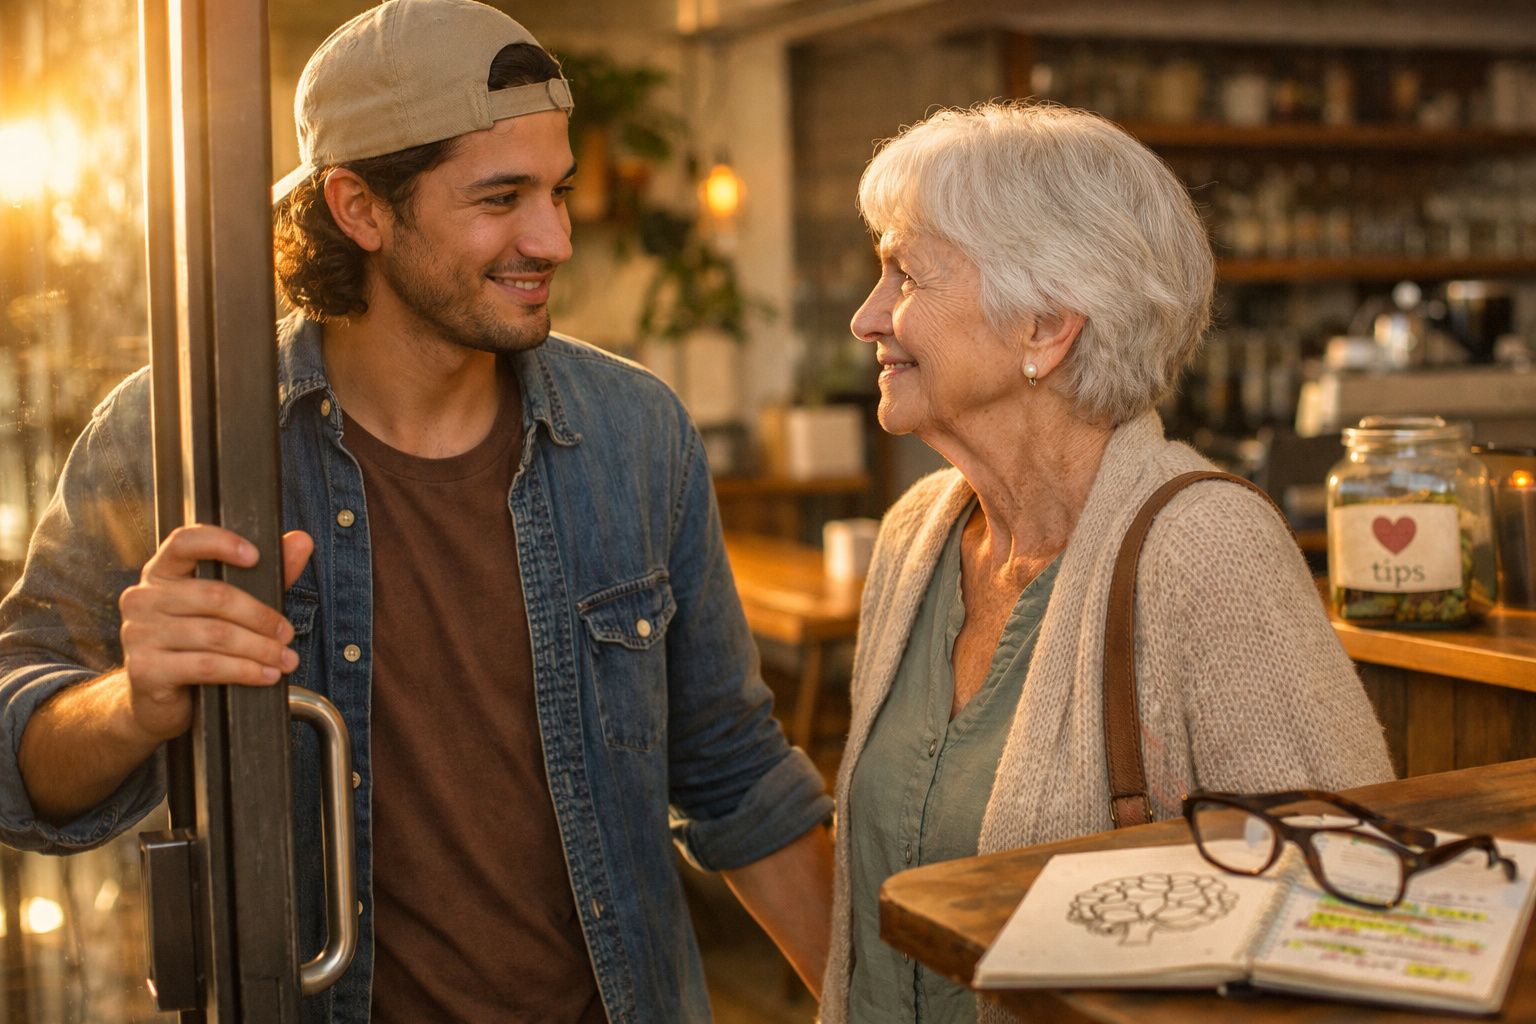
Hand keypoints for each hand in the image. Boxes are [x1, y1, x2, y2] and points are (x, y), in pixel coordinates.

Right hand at [117, 525, 313, 742]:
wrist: (160, 701)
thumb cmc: (197, 645)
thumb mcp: (233, 608)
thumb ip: (266, 575)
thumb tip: (302, 541)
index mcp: (162, 573)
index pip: (184, 542)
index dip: (220, 543)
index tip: (255, 556)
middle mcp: (143, 598)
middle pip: (214, 595)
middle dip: (261, 616)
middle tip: (287, 634)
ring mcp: (138, 633)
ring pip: (215, 634)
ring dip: (260, 649)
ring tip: (284, 659)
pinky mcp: (143, 669)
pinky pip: (206, 666)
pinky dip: (244, 671)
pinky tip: (266, 675)